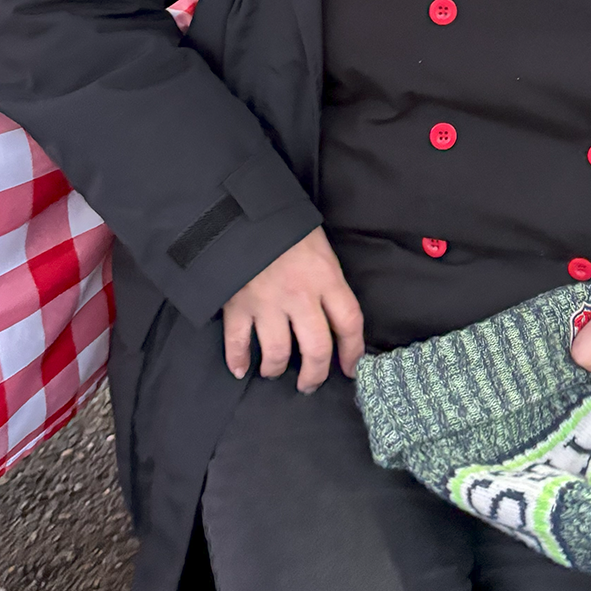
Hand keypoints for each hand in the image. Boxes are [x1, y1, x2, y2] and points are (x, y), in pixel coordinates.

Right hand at [222, 227, 364, 391]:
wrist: (240, 207)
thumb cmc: (283, 222)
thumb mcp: (318, 244)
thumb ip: (326, 277)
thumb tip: (332, 312)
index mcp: (326, 277)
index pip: (350, 323)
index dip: (353, 351)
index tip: (351, 369)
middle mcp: (300, 295)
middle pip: (316, 348)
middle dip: (314, 374)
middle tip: (309, 384)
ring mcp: (267, 302)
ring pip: (278, 352)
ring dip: (276, 369)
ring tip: (274, 372)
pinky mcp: (237, 304)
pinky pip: (237, 342)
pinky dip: (237, 360)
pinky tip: (240, 369)